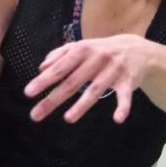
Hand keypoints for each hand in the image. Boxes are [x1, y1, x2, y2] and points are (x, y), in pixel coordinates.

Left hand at [24, 35, 146, 123]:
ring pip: (96, 89)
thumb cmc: (101, 50)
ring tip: (68, 119)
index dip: (44, 80)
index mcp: (82, 50)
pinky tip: (117, 119)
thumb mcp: (82, 47)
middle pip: (73, 82)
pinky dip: (123, 107)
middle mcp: (97, 59)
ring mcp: (113, 70)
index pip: (60, 67)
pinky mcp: (128, 81)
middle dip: (54, 98)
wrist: (137, 49)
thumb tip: (41, 66)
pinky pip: (125, 95)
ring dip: (82, 104)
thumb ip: (60, 54)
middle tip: (36, 114)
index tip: (28, 93)